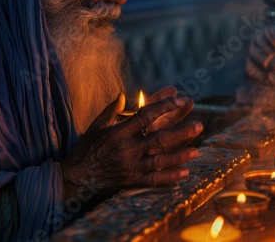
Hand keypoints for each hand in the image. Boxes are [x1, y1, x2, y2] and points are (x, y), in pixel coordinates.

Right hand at [60, 87, 201, 200]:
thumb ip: (111, 110)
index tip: (179, 98)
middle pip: (159, 138)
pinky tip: (185, 172)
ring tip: (197, 150)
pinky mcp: (132, 181)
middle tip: (199, 124)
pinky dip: (169, 177)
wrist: (75, 177)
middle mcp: (127, 149)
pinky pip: (153, 180)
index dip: (164, 105)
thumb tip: (123, 94)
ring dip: (180, 155)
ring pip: (160, 161)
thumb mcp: (96, 127)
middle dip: (180, 131)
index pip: (146, 115)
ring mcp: (130, 166)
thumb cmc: (85, 149)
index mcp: (119, 132)